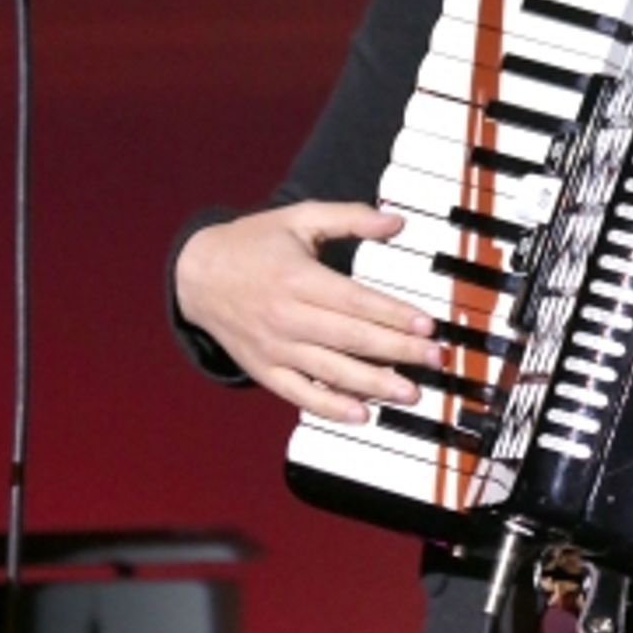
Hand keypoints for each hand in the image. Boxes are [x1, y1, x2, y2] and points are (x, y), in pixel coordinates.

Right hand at [174, 200, 441, 422]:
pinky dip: (330, 407)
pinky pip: (299, 393)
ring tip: (410, 392)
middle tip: (435, 358)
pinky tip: (362, 414)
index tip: (428, 324)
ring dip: (373, 384)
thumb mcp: (298, 218)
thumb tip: (395, 221)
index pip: (354, 301)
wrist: (196, 275)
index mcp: (298, 278)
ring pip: (330, 370)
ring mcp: (274, 347)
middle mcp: (286, 316)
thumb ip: (348, 217)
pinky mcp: (264, 370)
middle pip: (349, 338)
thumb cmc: (254, 243)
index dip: (393, 314)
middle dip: (397, 351)